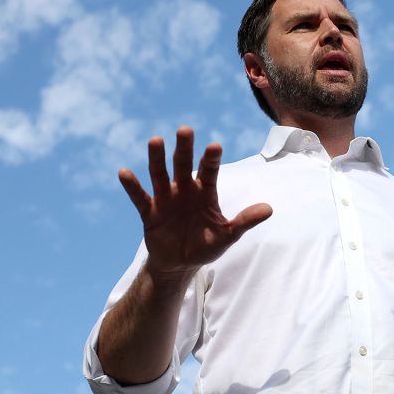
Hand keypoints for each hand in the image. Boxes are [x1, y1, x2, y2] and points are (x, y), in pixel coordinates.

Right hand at [118, 127, 272, 278]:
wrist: (180, 263)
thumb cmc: (206, 245)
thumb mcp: (228, 235)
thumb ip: (245, 221)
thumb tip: (269, 209)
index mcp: (205, 192)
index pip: (209, 171)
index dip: (211, 159)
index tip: (215, 146)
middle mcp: (184, 190)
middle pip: (183, 165)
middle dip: (184, 148)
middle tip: (185, 130)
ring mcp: (165, 199)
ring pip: (159, 174)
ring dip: (157, 158)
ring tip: (155, 140)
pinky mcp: (149, 212)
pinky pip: (139, 197)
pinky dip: (132, 186)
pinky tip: (124, 172)